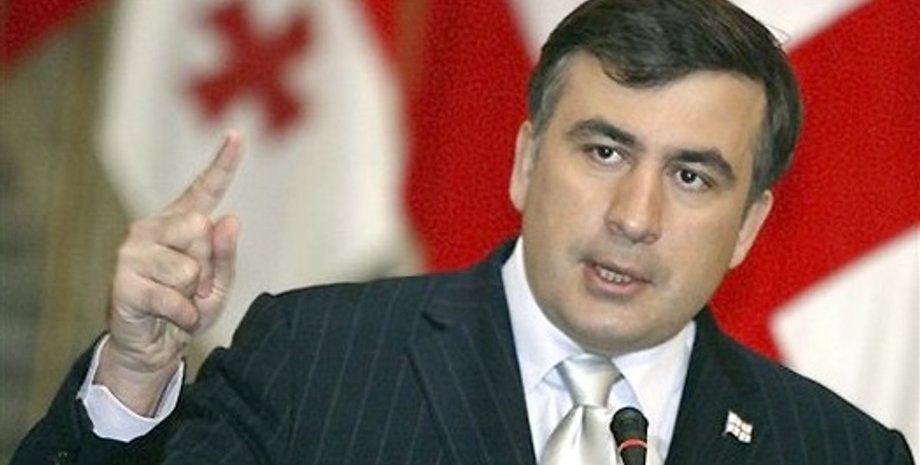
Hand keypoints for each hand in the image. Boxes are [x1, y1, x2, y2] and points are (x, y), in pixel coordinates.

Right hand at [96, 131, 243, 414]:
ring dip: (193, 295)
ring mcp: (133, 252)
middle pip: (199, 229)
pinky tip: (171, 318)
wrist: (154, 349)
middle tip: (191, 288)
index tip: (238, 135)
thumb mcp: (218, 285)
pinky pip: (174, 296)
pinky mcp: (123, 281)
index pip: (204, 189)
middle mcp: (152, 229)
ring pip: (188, 267)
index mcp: (180, 224)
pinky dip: (183, 315)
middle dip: (206, 267)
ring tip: (178, 303)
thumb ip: (226, 255)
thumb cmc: (187, 311)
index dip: (222, 162)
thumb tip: (229, 219)